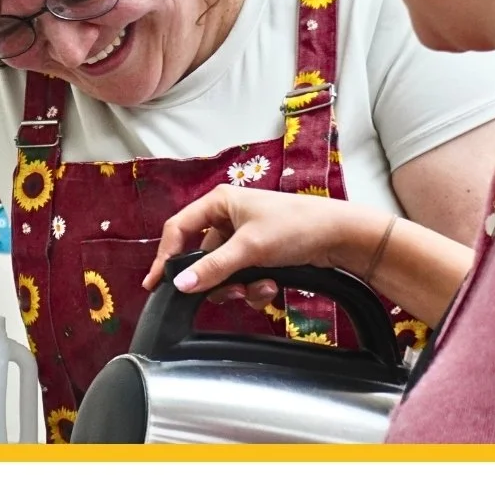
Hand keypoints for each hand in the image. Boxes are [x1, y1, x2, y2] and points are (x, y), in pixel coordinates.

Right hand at [143, 184, 380, 297]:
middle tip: (230, 292)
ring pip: (223, 272)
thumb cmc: (294, 226)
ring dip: (238, 287)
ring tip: (260, 289)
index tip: (156, 284)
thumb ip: (212, 268)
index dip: (165, 256)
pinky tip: (272, 289)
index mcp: (219, 202)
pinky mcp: (259, 254)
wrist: (338, 236)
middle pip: (201, 256)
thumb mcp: (249, 249)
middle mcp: (228, 217)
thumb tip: (179, 283)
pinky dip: (254, 288)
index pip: (178, 229)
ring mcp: (244, 237)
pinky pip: (242, 277)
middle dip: (216, 280)